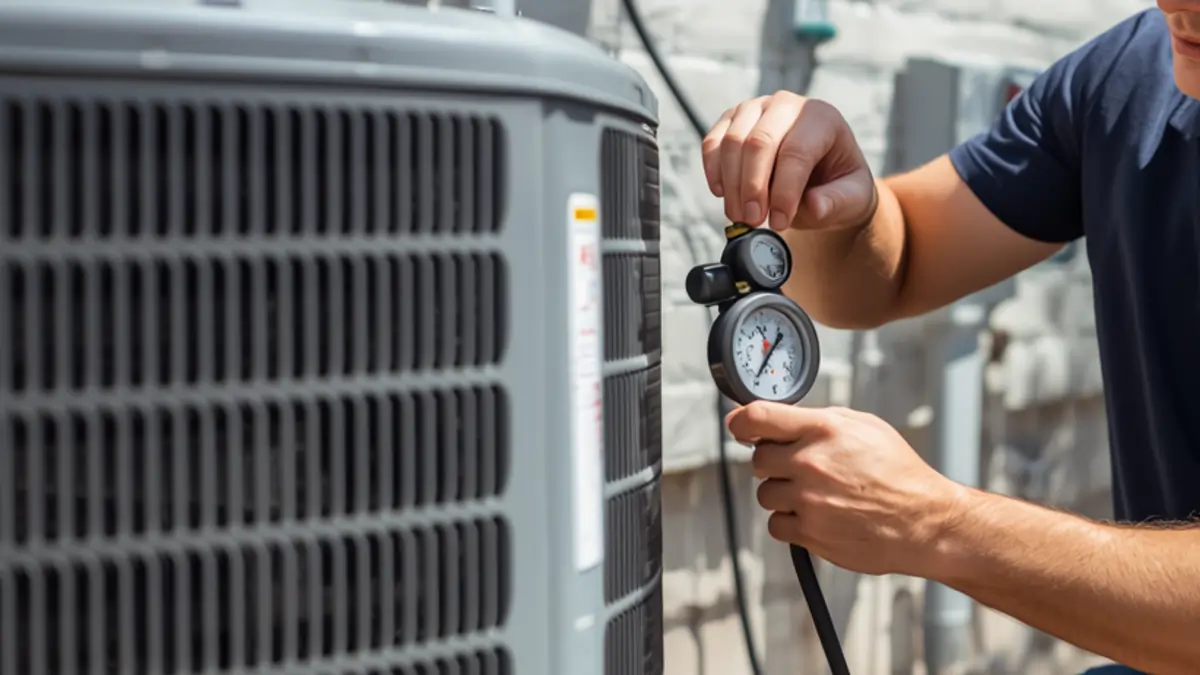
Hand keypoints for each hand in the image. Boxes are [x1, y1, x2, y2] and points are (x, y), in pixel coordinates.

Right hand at [701, 91, 877, 232]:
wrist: (818, 176)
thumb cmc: (836, 184)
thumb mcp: (852, 198)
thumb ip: (836, 203)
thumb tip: (814, 206)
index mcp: (822, 118)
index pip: (796, 151)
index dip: (784, 190)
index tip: (780, 222)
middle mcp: (787, 105)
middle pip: (759, 142)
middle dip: (752, 187)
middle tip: (753, 220)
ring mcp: (755, 109)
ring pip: (732, 142)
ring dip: (732, 185)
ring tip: (740, 216)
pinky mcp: (731, 120)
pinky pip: (712, 142)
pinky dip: (714, 171)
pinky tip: (722, 194)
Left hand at [726, 401, 966, 576]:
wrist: (923, 521)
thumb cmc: (899, 474)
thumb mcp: (865, 426)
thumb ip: (819, 420)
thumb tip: (782, 419)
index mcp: (823, 430)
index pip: (757, 417)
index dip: (741, 422)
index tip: (740, 427)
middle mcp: (811, 463)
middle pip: (758, 459)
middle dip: (775, 462)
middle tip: (801, 467)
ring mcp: (808, 500)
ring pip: (766, 493)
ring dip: (784, 493)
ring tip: (817, 494)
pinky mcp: (809, 533)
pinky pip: (776, 524)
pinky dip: (791, 521)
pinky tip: (817, 514)